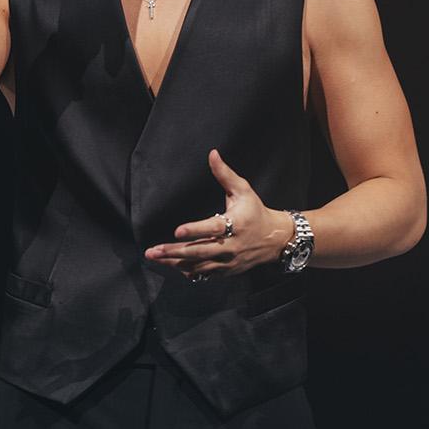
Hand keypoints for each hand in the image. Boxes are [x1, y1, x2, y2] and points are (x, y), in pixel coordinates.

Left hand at [143, 150, 291, 281]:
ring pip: (199, 265)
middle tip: (153, 251)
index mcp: (236, 224)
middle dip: (174, 252)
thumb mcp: (243, 190)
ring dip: (176, 262)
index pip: (213, 228)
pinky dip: (188, 270)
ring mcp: (228, 261)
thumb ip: (225, 174)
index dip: (195, 230)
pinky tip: (173, 265)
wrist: (275, 239)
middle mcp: (231, 246)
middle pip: (200, 251)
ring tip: (156, 258)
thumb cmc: (256, 211)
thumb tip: (212, 154)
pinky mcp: (226, 270)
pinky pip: (205, 274)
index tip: (177, 231)